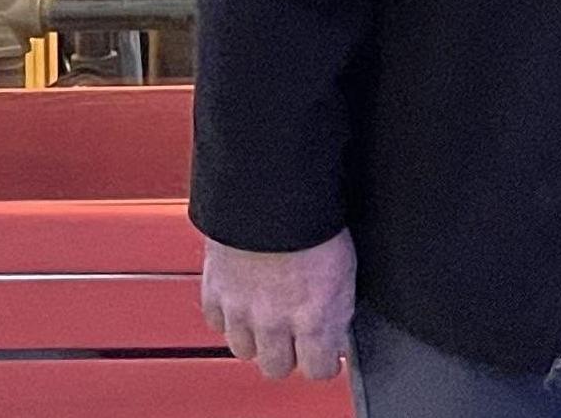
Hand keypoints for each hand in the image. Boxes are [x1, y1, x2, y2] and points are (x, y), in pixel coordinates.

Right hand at [201, 229, 355, 383]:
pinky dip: (230, 314)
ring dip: (257, 336)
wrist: (270, 189)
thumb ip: (337, 306)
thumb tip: (336, 329)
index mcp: (315, 316)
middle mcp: (276, 322)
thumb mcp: (345, 264)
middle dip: (288, 353)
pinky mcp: (215, 296)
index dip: (324, 361)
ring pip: (246, 351)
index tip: (326, 351)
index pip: (318, 370)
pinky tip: (245, 294)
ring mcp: (242, 312)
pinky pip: (219, 324)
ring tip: (269, 309)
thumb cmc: (315, 217)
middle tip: (295, 330)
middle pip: (277, 368)